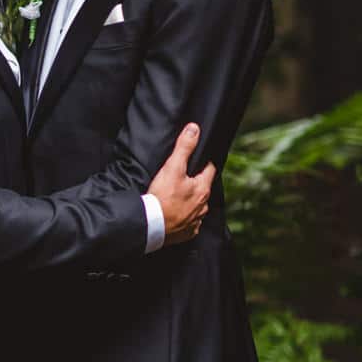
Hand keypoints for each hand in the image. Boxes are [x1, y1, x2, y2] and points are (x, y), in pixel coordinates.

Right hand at [148, 122, 214, 245]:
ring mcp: (196, 220)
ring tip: (176, 198)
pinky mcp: (187, 232)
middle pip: (202, 189)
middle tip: (181, 179)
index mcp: (202, 189)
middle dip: (195, 184)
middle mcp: (203, 206)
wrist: (151, 225)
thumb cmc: (162, 197)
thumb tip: (194, 129)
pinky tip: (174, 214)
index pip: (209, 170)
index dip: (202, 163)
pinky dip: (184, 218)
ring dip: (190, 202)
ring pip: (197, 207)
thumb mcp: (172, 167)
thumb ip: (184, 147)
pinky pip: (189, 223)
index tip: (196, 161)